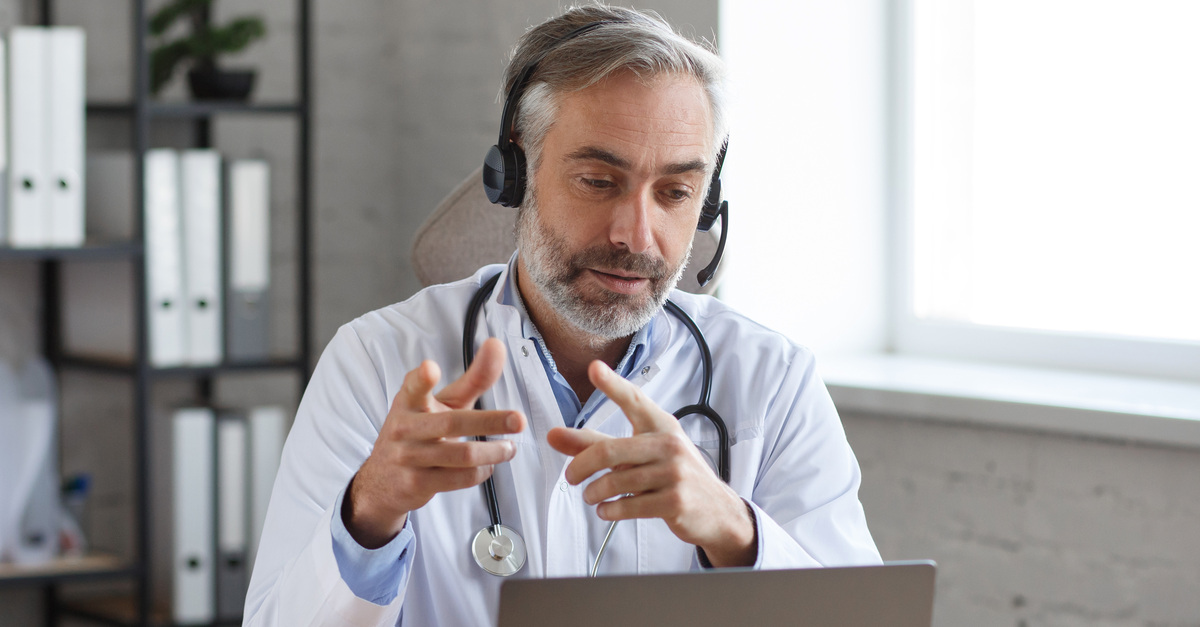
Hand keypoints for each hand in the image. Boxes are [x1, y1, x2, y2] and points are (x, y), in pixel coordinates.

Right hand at [344, 338, 525, 548]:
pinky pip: (459, 478)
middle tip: (519, 420)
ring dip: (493, 452)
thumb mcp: (442, 402)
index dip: (422, 378)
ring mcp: (409, 457)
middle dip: (489, 421)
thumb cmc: (420, 431)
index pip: (414, 386)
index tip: (430, 368)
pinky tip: (489, 466)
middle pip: (452, 423)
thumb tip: (497, 345)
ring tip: (510, 448)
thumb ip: (473, 378)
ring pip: (461, 455)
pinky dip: (481, 472)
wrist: (383, 479)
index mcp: (409, 401)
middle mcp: (405, 427)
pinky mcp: (417, 483)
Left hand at [546, 361, 755, 566]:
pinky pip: (628, 505)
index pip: (634, 400)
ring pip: (616, 481)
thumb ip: (594, 443)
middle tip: (570, 476)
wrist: (716, 510)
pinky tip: (606, 510)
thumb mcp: (640, 453)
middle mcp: (669, 445)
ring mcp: (674, 474)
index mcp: (662, 426)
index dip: (613, 385)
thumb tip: (553, 435)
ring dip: (594, 493)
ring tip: (591, 496)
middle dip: (581, 465)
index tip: (594, 369)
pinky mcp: (674, 502)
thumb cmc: (673, 475)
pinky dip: (609, 510)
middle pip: (610, 450)